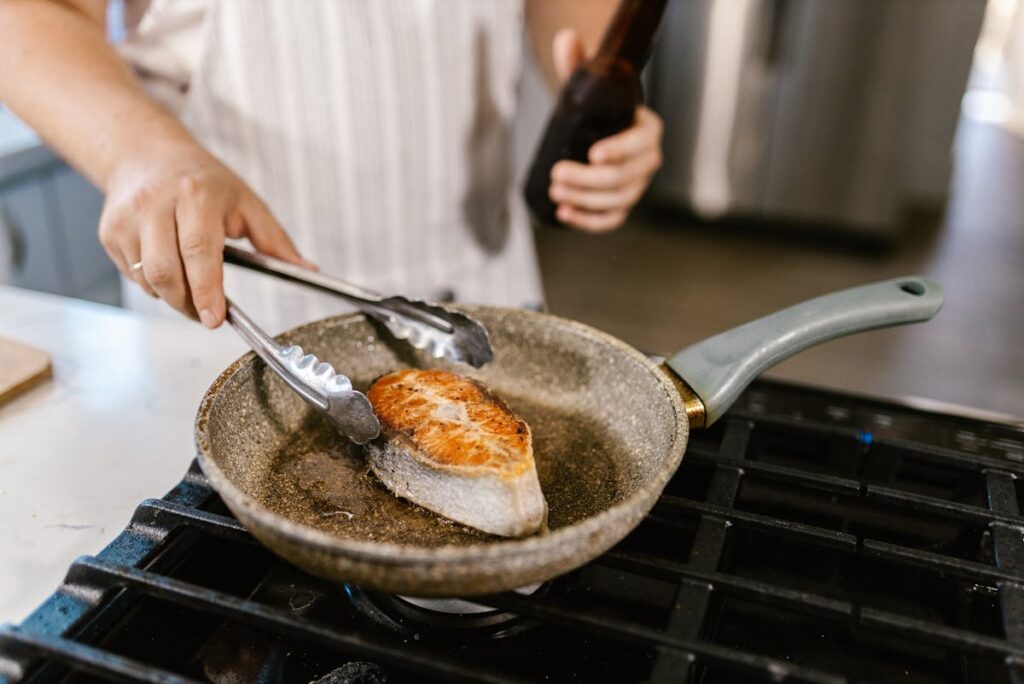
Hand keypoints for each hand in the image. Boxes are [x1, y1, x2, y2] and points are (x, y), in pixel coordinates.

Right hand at [99, 143, 311, 327]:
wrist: (147, 154)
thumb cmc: (203, 181)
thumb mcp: (246, 203)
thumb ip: (275, 241)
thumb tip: (306, 270)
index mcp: (195, 195)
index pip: (199, 251)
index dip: (207, 290)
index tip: (215, 318)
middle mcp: (156, 203)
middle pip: (167, 271)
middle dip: (188, 303)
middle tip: (207, 313)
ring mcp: (127, 218)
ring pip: (147, 279)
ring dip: (171, 296)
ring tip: (190, 287)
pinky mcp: (109, 232)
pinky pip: (132, 275)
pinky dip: (152, 284)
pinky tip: (168, 267)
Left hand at [547, 29, 663, 232]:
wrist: (600, 131)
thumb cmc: (597, 110)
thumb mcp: (589, 87)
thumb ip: (578, 65)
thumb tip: (566, 39)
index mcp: (648, 129)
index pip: (639, 144)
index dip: (619, 150)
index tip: (593, 153)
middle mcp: (648, 160)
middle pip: (624, 177)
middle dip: (589, 179)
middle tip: (557, 173)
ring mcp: (637, 186)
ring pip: (616, 200)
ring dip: (585, 200)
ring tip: (555, 191)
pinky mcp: (622, 204)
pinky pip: (612, 219)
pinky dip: (589, 221)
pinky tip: (565, 214)